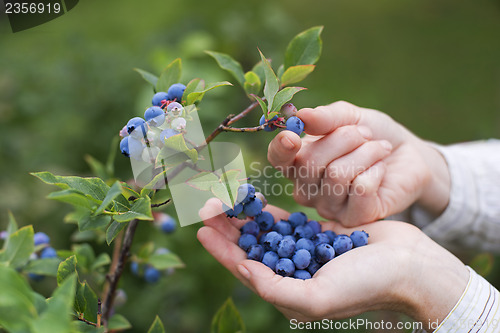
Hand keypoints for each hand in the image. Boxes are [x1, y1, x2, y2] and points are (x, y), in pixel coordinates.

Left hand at [198, 198, 468, 329]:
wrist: (409, 266)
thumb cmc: (366, 286)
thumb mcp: (317, 297)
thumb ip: (275, 288)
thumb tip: (244, 270)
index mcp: (290, 292)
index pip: (246, 270)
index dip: (222, 251)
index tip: (201, 231)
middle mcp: (294, 273)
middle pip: (252, 248)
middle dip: (228, 230)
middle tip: (206, 208)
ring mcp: (306, 252)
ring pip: (266, 232)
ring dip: (244, 217)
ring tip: (223, 200)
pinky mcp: (320, 233)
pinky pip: (288, 221)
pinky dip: (270, 211)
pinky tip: (254, 200)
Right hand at [267, 101, 450, 225]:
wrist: (408, 155)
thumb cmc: (372, 134)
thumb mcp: (350, 117)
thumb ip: (326, 117)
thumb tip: (301, 116)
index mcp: (298, 161)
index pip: (277, 159)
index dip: (280, 149)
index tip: (293, 136)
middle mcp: (307, 189)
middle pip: (309, 163)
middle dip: (343, 139)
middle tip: (365, 134)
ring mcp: (328, 207)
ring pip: (337, 175)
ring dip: (365, 153)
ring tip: (379, 148)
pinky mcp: (354, 219)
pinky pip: (360, 189)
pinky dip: (376, 170)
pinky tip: (381, 170)